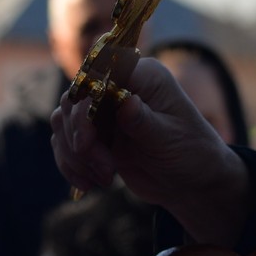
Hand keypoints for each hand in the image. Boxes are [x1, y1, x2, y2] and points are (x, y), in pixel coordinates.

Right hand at [50, 55, 249, 245]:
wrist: (190, 184)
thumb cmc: (191, 153)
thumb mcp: (170, 138)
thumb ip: (144, 121)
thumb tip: (125, 101)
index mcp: (142, 76)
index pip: (100, 72)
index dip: (86, 99)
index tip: (88, 136)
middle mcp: (119, 87)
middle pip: (75, 98)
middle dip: (80, 135)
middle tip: (104, 166)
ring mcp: (104, 111)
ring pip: (64, 121)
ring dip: (75, 154)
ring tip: (104, 178)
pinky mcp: (95, 134)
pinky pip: (64, 142)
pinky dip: (70, 164)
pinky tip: (89, 184)